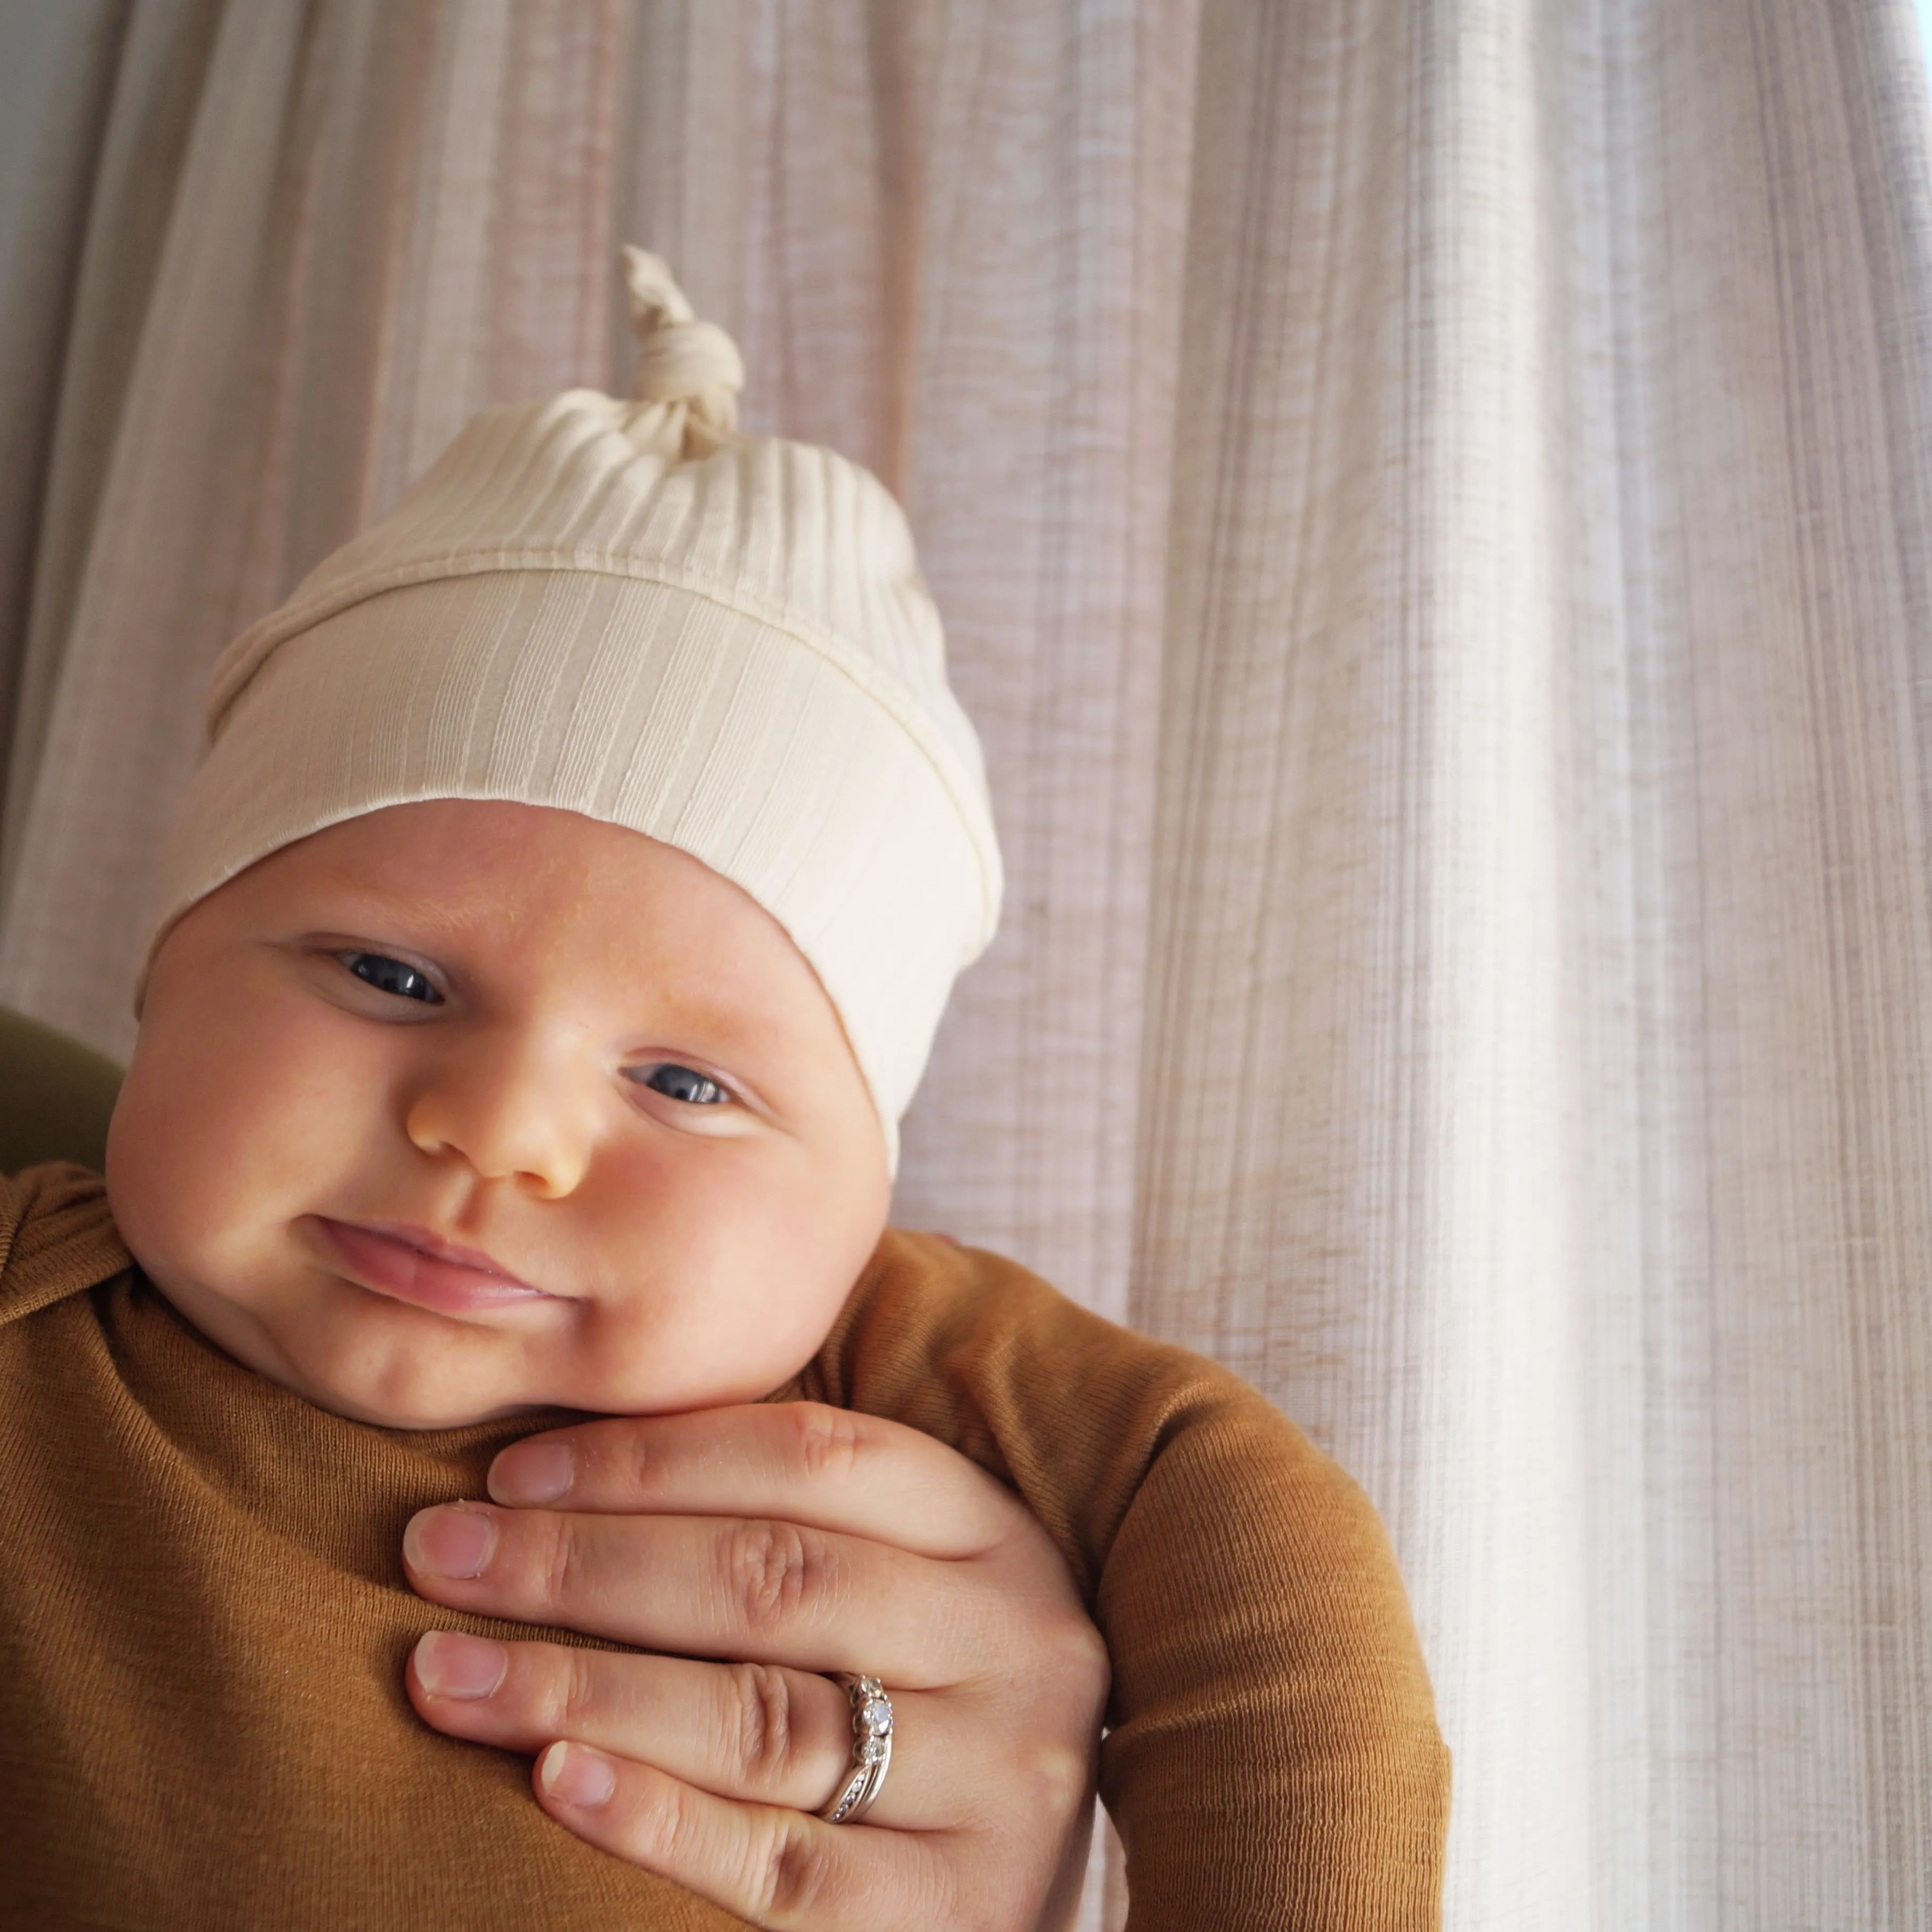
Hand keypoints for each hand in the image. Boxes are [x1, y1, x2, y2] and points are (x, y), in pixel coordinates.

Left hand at [401, 1402, 1108, 1929]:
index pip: (813, 1455)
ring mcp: (998, 1782)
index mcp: (998, 1535)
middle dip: (583, 1562)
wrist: (1018, 1879)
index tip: (505, 1474)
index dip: (649, 1457)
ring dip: (583, 1688)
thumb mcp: (904, 1585)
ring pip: (763, 1716)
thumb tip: (554, 1473)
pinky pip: (784, 1867)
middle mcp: (1016, 1643)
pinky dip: (658, 1820)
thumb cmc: (924, 1699)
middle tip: (436, 1556)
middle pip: (773, 1576)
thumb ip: (786, 1522)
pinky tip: (549, 1782)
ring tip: (445, 1673)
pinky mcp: (957, 1912)